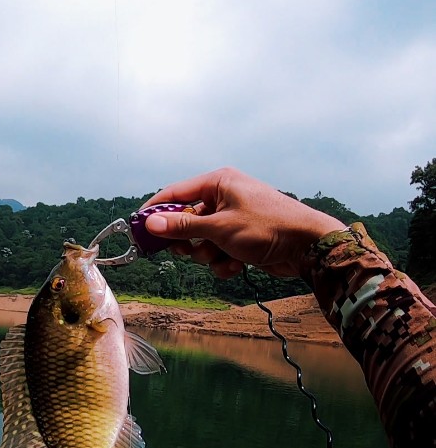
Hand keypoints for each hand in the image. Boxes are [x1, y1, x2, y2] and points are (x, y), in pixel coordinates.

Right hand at [141, 167, 345, 277]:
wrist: (310, 246)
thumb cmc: (268, 227)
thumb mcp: (219, 227)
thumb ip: (182, 226)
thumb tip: (149, 224)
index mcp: (217, 182)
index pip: (174, 193)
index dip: (155, 211)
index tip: (138, 229)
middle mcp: (223, 196)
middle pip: (185, 220)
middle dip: (188, 241)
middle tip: (188, 251)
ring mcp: (232, 218)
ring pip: (201, 241)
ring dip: (208, 255)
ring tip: (223, 257)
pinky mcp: (240, 237)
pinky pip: (217, 251)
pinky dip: (223, 261)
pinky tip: (237, 264)